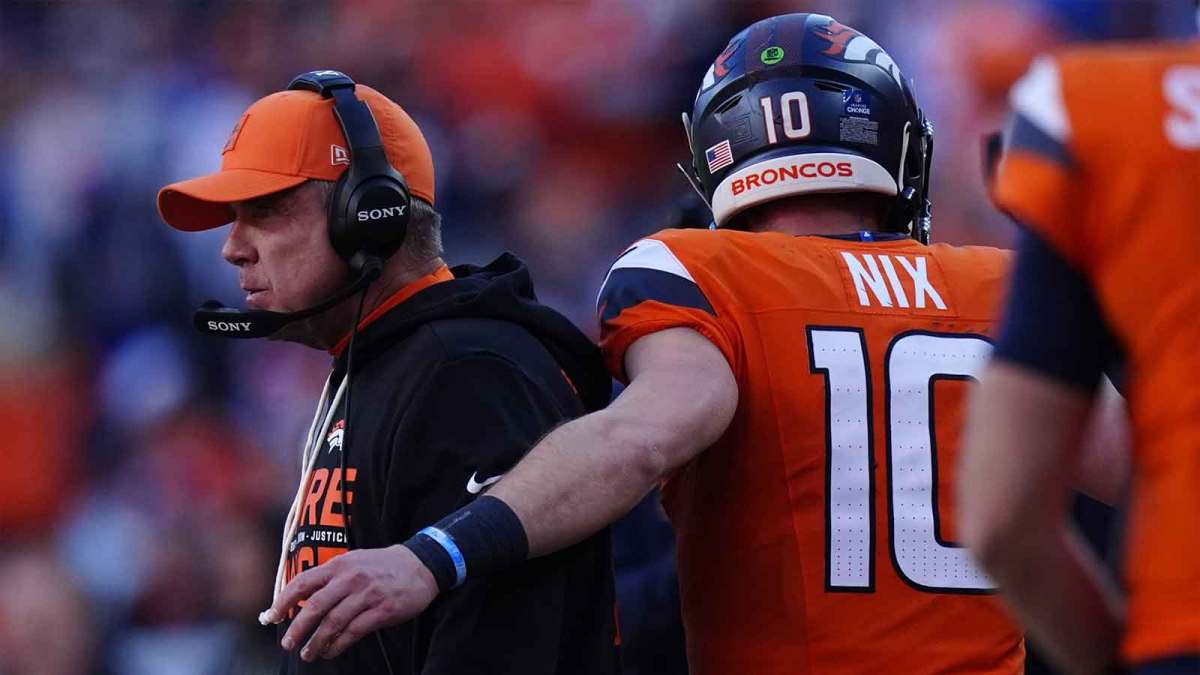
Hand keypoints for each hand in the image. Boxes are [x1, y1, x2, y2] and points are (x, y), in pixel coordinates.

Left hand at [260, 544, 438, 660]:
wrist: (421, 565)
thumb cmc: (382, 566)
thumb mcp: (354, 561)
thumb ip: (330, 577)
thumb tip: (302, 599)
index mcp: (340, 565)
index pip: (303, 582)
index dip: (284, 600)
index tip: (272, 616)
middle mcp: (351, 578)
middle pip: (315, 606)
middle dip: (297, 628)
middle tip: (288, 644)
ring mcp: (367, 594)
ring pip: (333, 623)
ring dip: (317, 642)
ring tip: (308, 654)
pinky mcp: (382, 610)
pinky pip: (353, 632)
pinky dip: (338, 645)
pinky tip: (331, 651)